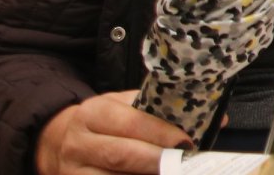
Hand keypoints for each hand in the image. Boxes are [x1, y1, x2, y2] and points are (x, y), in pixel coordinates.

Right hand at [36, 92, 192, 174]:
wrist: (57, 142)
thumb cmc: (102, 123)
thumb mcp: (123, 106)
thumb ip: (162, 110)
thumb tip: (215, 120)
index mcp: (94, 113)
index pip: (131, 122)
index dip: (161, 134)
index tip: (187, 142)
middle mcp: (79, 142)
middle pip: (121, 155)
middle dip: (157, 161)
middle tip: (183, 164)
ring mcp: (72, 171)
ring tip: (171, 172)